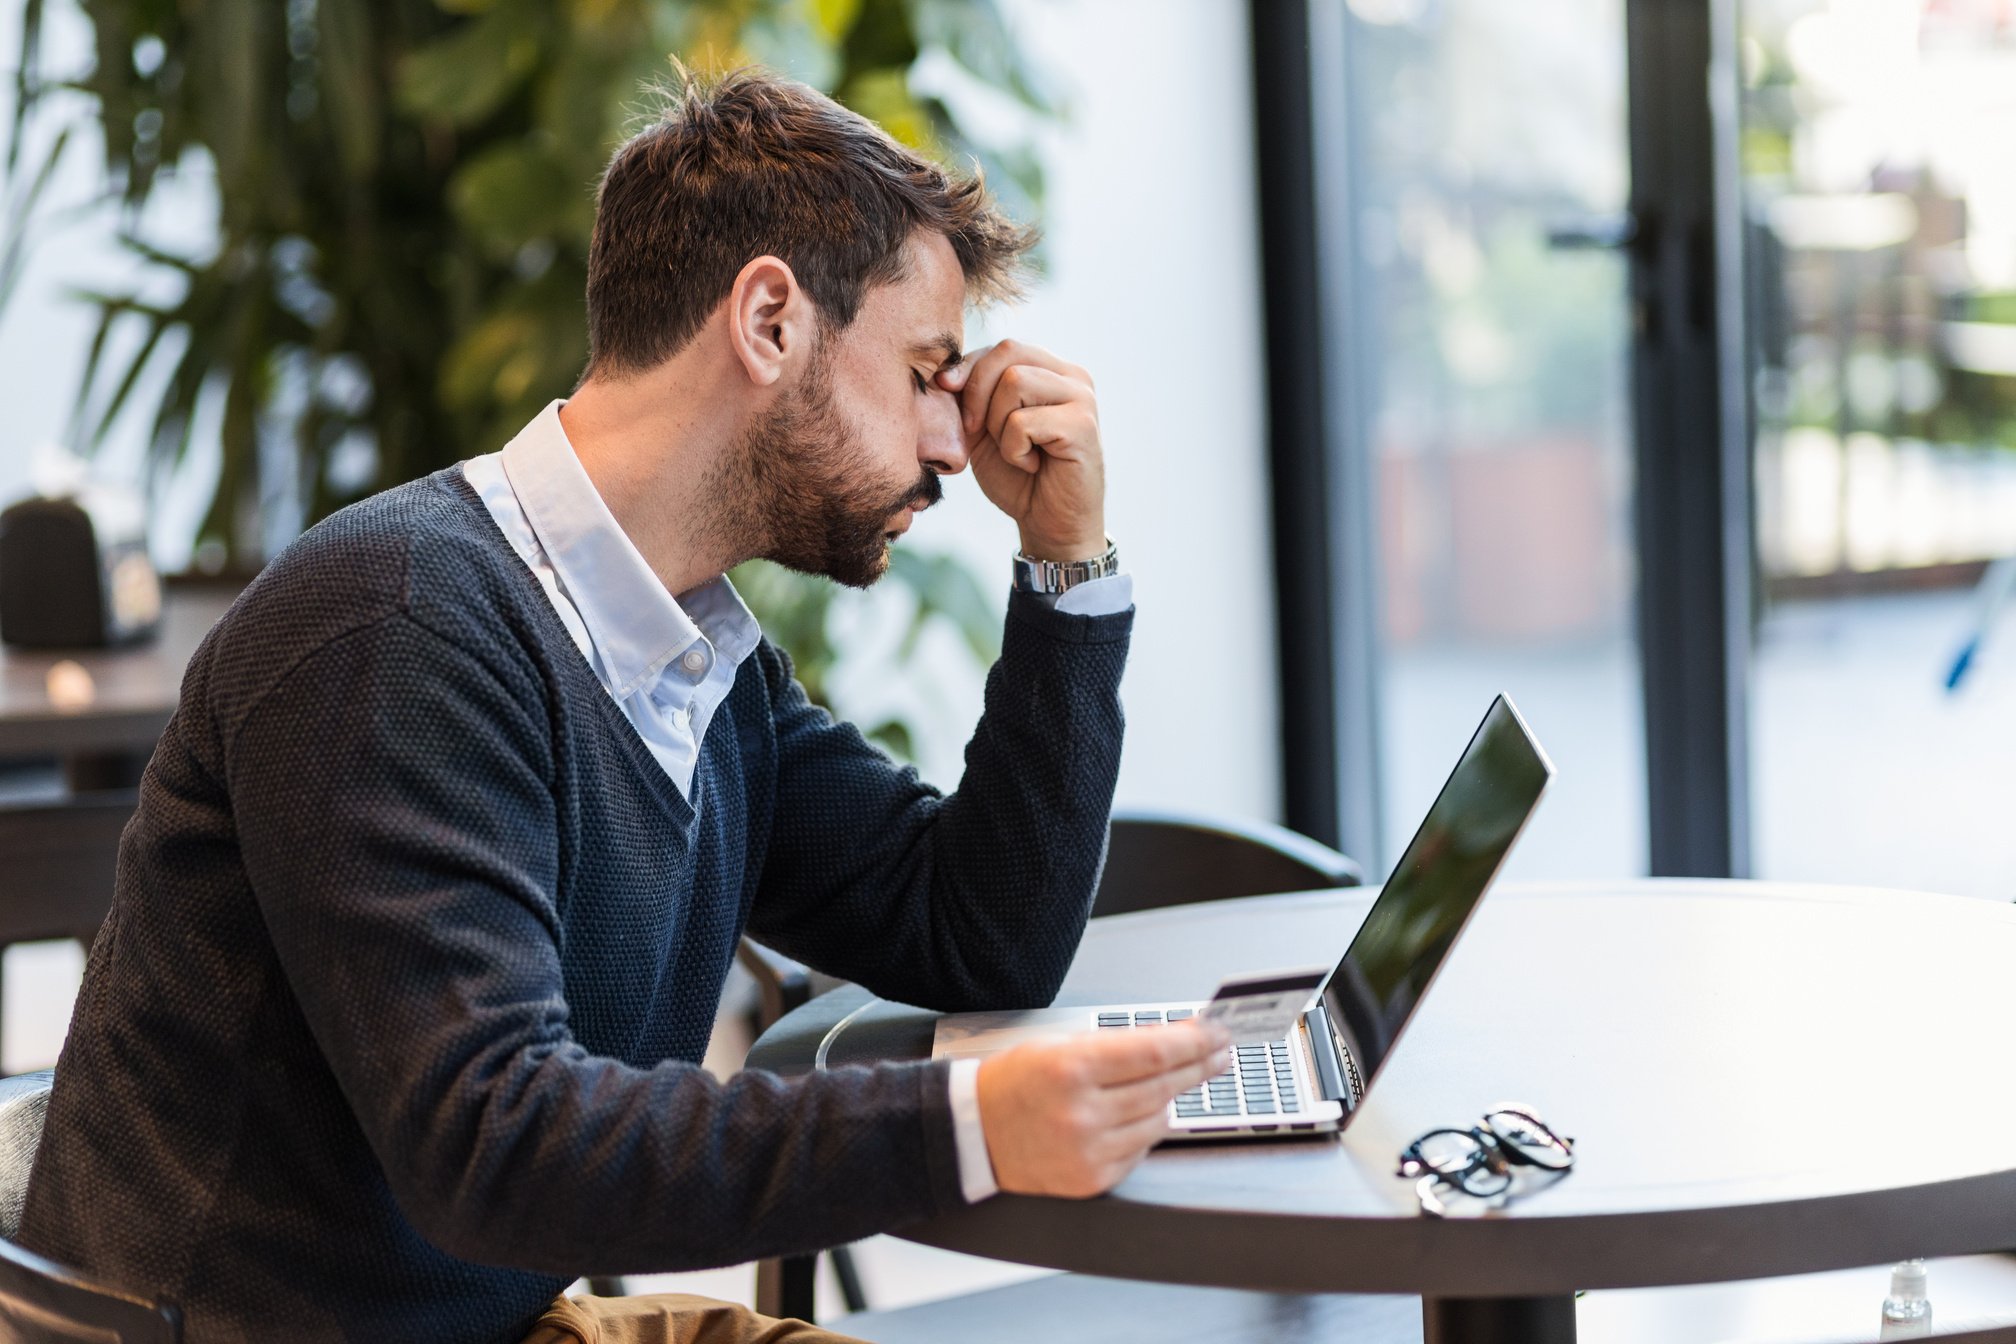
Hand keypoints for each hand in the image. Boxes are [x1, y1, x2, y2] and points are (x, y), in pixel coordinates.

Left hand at [937, 340, 1104, 561]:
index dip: (969, 369)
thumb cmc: (1017, 477)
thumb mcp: (982, 428)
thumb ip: (970, 394)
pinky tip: (1032, 465)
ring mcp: (1082, 398)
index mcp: (1051, 371)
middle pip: (1007, 352)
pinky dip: (1014, 450)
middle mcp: (1072, 377)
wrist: (1049, 523)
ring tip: (1017, 451)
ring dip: (999, 426)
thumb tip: (943, 372)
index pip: (1002, 347)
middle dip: (978, 394)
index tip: (949, 394)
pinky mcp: (1082, 425)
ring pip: (1014, 382)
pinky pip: (1023, 422)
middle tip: (980, 433)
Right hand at [974, 1021, 1229, 1197]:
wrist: (974, 1134)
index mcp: (1071, 1069)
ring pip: (1159, 1121)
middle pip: (1164, 1086)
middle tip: (1218, 1054)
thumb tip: (1173, 1042)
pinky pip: (1141, 1150)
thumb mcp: (1058, 1047)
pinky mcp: (1092, 1179)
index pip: (1153, 1053)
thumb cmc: (1013, 1084)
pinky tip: (1130, 1117)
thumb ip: (1116, 1046)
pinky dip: (1143, 1131)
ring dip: (1167, 1100)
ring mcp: (1088, 1151)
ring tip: (1162, 1084)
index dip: (1193, 1042)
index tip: (1215, 1034)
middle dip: (1198, 1067)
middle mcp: (1082, 1113)